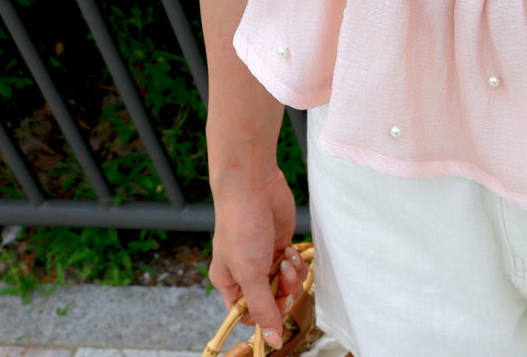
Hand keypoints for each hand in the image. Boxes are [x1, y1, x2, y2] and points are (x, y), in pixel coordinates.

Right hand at [209, 168, 300, 349]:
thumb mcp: (249, 273)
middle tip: (283, 275)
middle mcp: (247, 274)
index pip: (249, 314)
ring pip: (287, 284)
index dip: (266, 315)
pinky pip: (295, 266)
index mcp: (229, 283)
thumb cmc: (241, 226)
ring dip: (292, 275)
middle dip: (283, 291)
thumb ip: (262, 307)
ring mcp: (265, 260)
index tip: (279, 305)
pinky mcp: (281, 245)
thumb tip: (270, 340)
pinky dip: (297, 262)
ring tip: (287, 259)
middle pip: (273, 300)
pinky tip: (291, 251)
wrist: (253, 187)